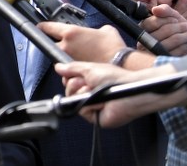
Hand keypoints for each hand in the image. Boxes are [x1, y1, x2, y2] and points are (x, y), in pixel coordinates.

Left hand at [39, 22, 125, 62]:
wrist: (121, 63)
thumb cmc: (113, 46)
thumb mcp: (104, 29)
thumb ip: (92, 29)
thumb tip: (92, 32)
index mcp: (71, 32)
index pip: (48, 27)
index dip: (43, 26)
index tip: (40, 26)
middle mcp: (66, 45)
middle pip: (49, 42)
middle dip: (53, 41)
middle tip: (59, 41)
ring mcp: (68, 58)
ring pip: (57, 55)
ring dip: (62, 53)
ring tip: (74, 53)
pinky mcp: (74, 69)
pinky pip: (66, 65)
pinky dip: (69, 64)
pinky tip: (78, 62)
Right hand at [55, 61, 181, 127]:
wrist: (128, 89)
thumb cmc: (115, 78)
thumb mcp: (89, 68)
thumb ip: (73, 68)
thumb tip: (58, 67)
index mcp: (89, 83)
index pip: (69, 83)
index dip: (68, 79)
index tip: (71, 75)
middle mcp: (90, 95)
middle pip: (69, 92)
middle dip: (74, 84)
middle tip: (87, 82)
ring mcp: (93, 106)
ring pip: (74, 101)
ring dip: (83, 92)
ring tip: (95, 89)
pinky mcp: (97, 118)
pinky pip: (83, 111)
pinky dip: (90, 103)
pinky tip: (100, 100)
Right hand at [139, 4, 186, 55]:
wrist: (180, 43)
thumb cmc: (173, 27)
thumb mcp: (169, 16)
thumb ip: (164, 9)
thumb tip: (156, 9)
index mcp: (142, 28)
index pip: (152, 23)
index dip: (166, 20)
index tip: (176, 19)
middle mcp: (144, 41)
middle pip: (163, 32)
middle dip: (179, 27)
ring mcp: (152, 52)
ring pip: (171, 41)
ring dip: (185, 36)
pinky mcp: (162, 60)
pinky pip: (175, 52)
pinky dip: (185, 46)